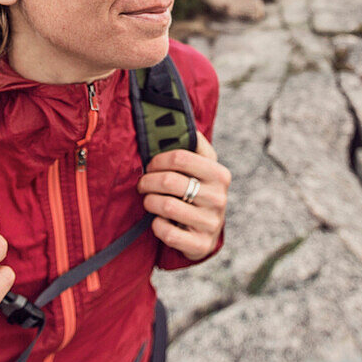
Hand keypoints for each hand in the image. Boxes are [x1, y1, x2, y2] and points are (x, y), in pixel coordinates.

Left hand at [137, 132, 229, 261]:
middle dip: (147, 181)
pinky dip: (156, 225)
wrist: (207, 232)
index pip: (180, 157)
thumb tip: (176, 118)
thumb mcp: (202, 167)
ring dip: (149, 202)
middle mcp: (219, 197)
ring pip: (165, 206)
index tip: (150, 165)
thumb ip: (192, 144)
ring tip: (148, 201)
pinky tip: (158, 221)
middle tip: (142, 184)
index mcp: (219, 174)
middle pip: (169, 181)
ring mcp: (211, 222)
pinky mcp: (200, 244)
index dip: (157, 160)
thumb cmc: (198, 191)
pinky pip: (167, 232)